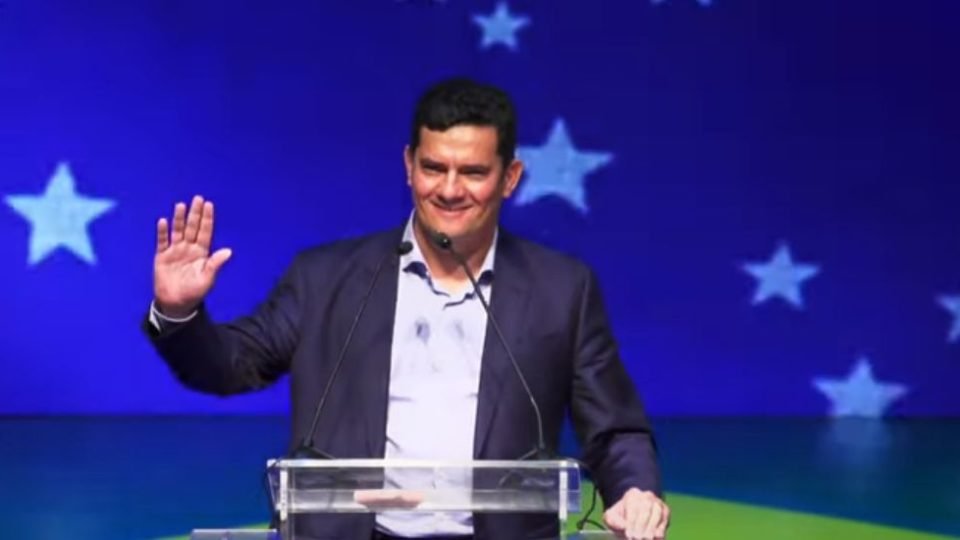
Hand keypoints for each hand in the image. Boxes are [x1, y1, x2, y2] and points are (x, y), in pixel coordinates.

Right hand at [154, 195, 231, 317]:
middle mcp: (189, 249)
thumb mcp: (207, 278)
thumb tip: (228, 251)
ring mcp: (175, 251)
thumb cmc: (194, 292)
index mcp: (201, 253)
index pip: (205, 232)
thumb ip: (215, 264)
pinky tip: (163, 221)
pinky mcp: (162, 257)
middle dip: (195, 214)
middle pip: (192, 228)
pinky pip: (162, 242)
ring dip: (179, 219)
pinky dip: (163, 232)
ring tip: (181, 205)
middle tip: (197, 198)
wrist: (176, 303)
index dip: (207, 219)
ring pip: (177, 231)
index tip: (209, 205)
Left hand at [602, 488, 669, 539]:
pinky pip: (665, 519)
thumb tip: (624, 526)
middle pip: (646, 507)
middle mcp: (647, 496)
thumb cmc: (621, 518)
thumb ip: (613, 520)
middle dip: (642, 524)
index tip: (629, 534)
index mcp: (632, 495)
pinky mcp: (666, 511)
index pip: (632, 506)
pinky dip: (661, 529)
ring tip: (647, 538)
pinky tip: (656, 537)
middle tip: (637, 538)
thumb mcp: (611, 518)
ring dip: (652, 527)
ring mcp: (657, 502)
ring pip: (658, 512)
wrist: (632, 518)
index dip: (631, 521)